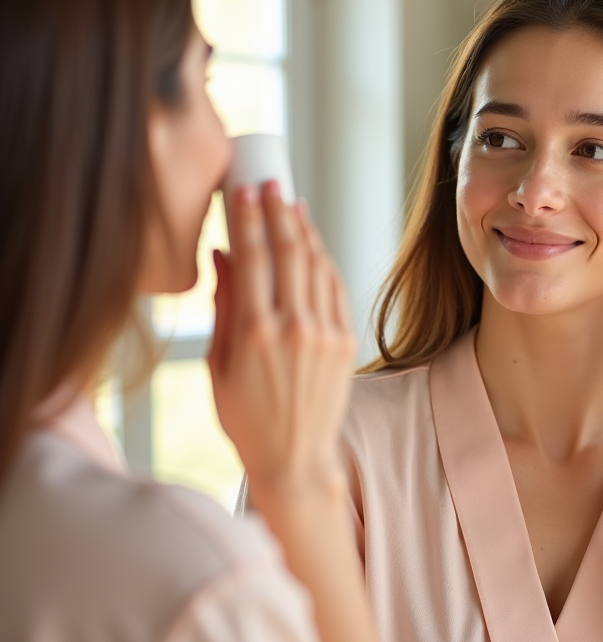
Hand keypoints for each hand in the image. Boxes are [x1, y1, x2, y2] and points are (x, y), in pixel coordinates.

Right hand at [208, 182, 355, 506]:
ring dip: (304, 229)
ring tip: (291, 204)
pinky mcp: (345, 342)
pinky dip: (323, 259)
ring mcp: (325, 334)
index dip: (248, 218)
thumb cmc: (246, 418)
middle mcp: (294, 328)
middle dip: (278, 210)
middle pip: (289, 251)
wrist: (295, 458)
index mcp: (254, 333)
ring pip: (316, 264)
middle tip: (270, 183)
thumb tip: (223, 254)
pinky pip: (334, 287)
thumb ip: (223, 306)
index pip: (253, 257)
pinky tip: (312, 241)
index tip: (243, 191)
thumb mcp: (217, 364)